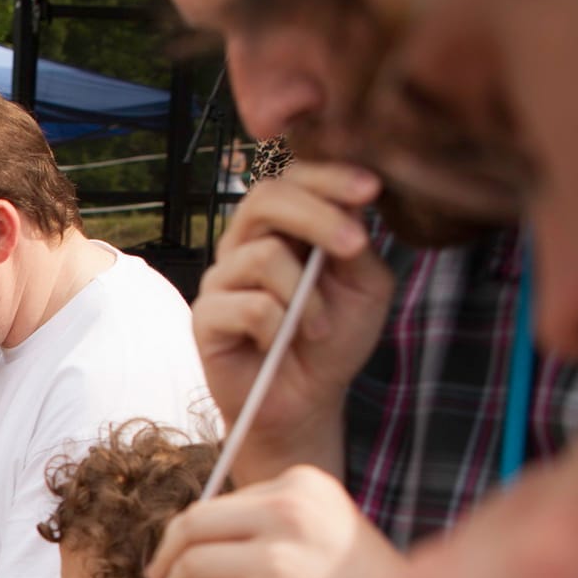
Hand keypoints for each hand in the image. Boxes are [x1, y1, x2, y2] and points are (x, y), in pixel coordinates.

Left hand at [147, 465, 403, 577]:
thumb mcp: (323, 538)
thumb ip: (269, 525)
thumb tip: (187, 532)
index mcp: (307, 487)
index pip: (217, 503)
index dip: (193, 536)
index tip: (190, 560)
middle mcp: (292, 513)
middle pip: (191, 526)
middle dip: (168, 559)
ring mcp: (277, 561)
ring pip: (189, 568)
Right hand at [191, 162, 394, 480]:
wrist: (304, 401)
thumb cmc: (331, 341)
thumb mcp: (364, 285)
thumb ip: (356, 241)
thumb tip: (352, 201)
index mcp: (284, 228)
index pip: (293, 178)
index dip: (329, 175)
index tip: (372, 189)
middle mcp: (246, 244)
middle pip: (266, 198)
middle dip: (319, 216)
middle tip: (354, 247)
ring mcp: (221, 279)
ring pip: (263, 255)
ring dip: (306, 295)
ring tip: (318, 327)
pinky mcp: (205, 316)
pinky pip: (250, 306)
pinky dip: (279, 327)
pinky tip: (280, 343)